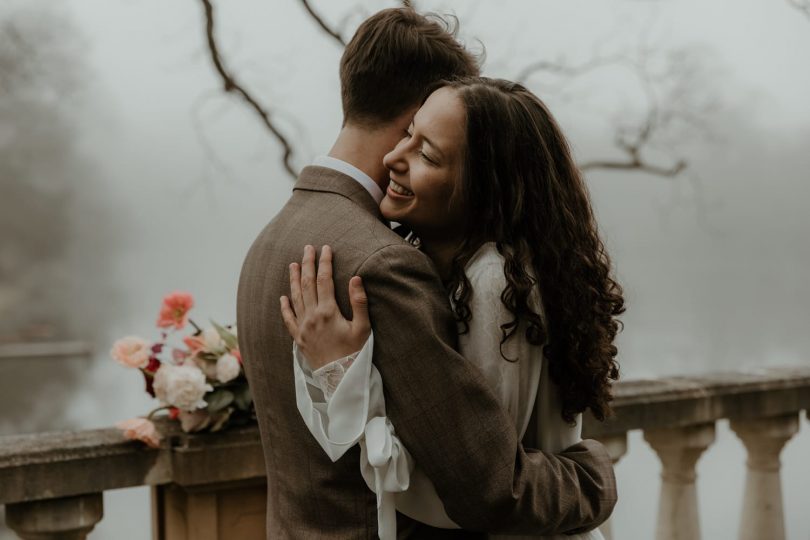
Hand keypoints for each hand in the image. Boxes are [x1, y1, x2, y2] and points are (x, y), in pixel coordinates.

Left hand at [280, 245, 370, 369]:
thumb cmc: (355, 353)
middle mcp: (312, 317)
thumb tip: (356, 278)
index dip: (325, 262)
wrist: (340, 379)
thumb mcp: (363, 328)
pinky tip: (283, 297)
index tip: (326, 248)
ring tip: (292, 264)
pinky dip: (285, 307)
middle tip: (307, 248)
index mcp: (328, 311)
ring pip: (295, 297)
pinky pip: (288, 319)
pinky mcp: (299, 339)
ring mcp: (303, 327)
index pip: (324, 280)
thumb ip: (359, 302)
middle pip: (307, 284)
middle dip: (307, 264)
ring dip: (293, 279)